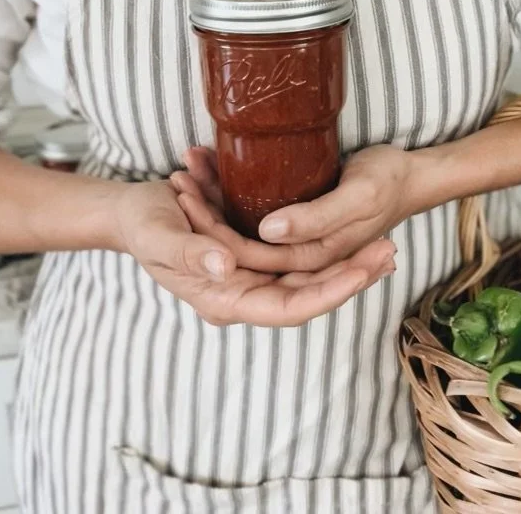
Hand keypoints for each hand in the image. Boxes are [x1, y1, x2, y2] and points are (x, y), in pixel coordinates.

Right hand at [114, 180, 395, 326]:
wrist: (131, 212)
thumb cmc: (141, 226)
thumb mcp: (158, 237)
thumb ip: (188, 253)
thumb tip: (225, 265)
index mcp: (224, 298)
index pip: (286, 308)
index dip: (325, 294)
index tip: (359, 274)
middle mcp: (244, 291)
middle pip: (307, 292)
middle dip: (350, 275)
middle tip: (389, 251)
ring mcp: (251, 272)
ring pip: (309, 273)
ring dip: (346, 258)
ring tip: (385, 241)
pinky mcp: (254, 250)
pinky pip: (296, 254)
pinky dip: (324, 242)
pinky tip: (355, 230)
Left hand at [173, 145, 429, 273]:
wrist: (410, 173)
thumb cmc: (389, 180)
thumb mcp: (360, 195)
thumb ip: (317, 218)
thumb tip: (268, 231)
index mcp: (314, 260)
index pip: (253, 261)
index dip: (215, 237)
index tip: (190, 202)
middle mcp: (298, 259)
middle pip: (240, 251)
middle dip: (204, 219)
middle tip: (179, 183)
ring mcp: (293, 243)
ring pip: (240, 232)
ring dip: (209, 205)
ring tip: (183, 173)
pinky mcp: (290, 224)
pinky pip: (249, 216)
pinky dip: (224, 193)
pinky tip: (204, 168)